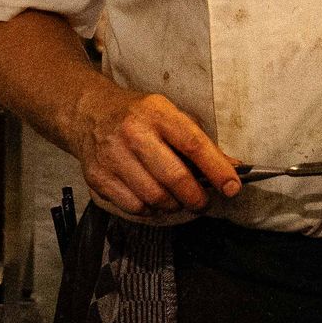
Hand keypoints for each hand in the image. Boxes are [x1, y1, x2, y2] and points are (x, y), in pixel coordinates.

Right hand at [69, 86, 240, 217]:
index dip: (217, 170)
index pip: (194, 145)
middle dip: (196, 198)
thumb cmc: (137, 116)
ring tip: (175, 199)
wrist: (88, 113)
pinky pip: (134, 207)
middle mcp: (133, 133)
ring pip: (155, 198)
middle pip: (175, 178)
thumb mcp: (169, 115)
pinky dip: (150, 209)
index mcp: (156, 113)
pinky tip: (151, 197)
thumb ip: (199, 142)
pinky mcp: (98, 177)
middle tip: (202, 202)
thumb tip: (233, 168)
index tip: (232, 187)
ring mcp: (112, 156)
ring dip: (173, 205)